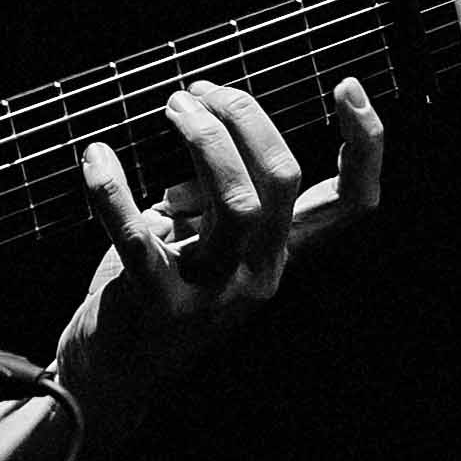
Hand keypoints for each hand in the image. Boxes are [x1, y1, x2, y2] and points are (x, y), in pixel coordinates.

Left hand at [55, 78, 385, 443]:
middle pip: (282, 180)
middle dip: (244, 118)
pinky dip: (112, 190)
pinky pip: (138, 238)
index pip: (350, 205)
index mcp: (279, 253)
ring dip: (202, 141)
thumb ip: (218, 194)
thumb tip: (207, 134)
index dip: (366, 146)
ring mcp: (215, 293)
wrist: (113, 374)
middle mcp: (260, 273)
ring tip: (171, 107)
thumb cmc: (158, 290)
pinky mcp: (161, 305)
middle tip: (197, 92)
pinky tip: (95, 157)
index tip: (349, 87)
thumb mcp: (203, 240)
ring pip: (235, 203)